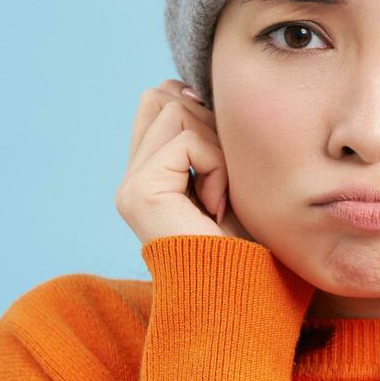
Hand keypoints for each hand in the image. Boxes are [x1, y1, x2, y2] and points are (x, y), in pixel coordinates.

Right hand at [114, 79, 255, 245]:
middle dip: (208, 125)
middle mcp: (131, 179)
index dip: (196, 108)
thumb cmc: (249, 242)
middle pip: (163, 96)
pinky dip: (216, 168)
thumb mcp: (228, 174)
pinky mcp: (138, 192)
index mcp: (148, 173)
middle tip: (223, 180)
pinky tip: (216, 208)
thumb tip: (189, 87)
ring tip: (220, 198)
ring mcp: (130, 186)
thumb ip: (205, 136)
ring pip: (176, 111)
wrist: (245, 293)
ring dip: (216, 150)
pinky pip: (187, 141)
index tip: (223, 151)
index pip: (159, 101)